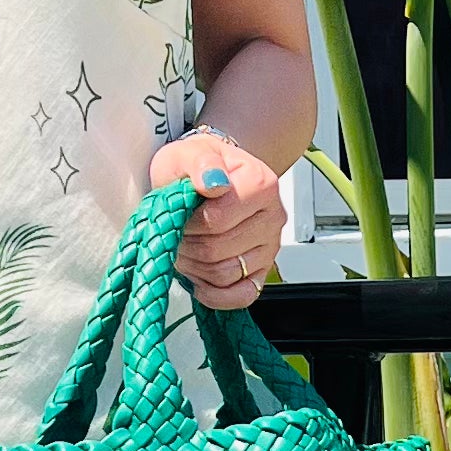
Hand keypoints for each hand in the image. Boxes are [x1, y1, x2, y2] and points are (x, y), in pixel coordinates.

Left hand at [150, 126, 284, 306]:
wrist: (211, 176)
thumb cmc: (199, 168)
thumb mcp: (189, 153)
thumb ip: (200, 163)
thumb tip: (213, 182)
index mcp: (261, 184)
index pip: (216, 222)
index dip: (188, 224)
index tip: (180, 214)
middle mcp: (272, 217)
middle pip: (217, 251)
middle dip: (187, 246)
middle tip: (178, 233)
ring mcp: (269, 247)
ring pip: (224, 275)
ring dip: (195, 267)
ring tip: (187, 248)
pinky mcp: (263, 271)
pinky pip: (242, 297)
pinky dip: (215, 295)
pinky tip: (200, 280)